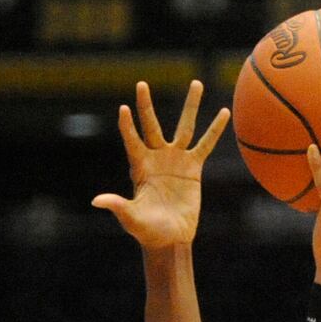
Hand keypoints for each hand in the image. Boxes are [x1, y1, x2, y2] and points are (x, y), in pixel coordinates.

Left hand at [92, 80, 229, 250]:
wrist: (170, 239)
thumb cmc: (147, 230)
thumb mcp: (130, 218)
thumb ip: (117, 206)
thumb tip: (96, 201)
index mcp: (139, 168)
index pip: (132, 141)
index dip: (127, 126)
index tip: (123, 108)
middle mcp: (156, 158)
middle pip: (151, 126)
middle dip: (146, 106)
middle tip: (141, 83)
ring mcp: (176, 160)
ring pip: (184, 127)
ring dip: (191, 106)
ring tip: (197, 82)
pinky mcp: (193, 168)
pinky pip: (205, 144)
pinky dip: (215, 130)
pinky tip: (224, 112)